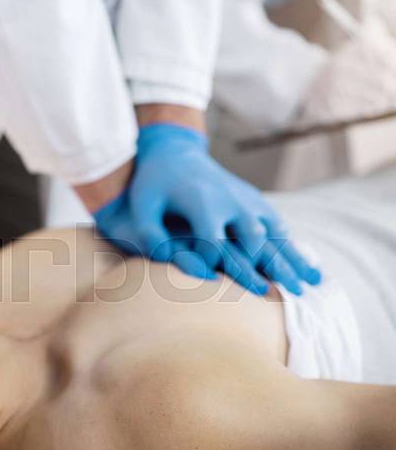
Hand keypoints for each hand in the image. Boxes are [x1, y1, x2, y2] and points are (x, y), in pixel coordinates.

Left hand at [90, 123, 320, 295]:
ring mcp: (247, 199)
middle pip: (254, 240)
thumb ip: (149, 235)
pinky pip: (277, 225)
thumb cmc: (153, 185)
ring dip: (290, 260)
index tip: (223, 286)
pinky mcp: (254, 199)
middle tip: (282, 298)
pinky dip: (292, 246)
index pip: (213, 243)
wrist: (175, 152)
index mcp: (203, 203)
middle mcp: (230, 201)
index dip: (217, 266)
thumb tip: (166, 261)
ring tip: (307, 287)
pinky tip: (304, 266)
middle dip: (268, 269)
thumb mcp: (143, 207)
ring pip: (274, 234)